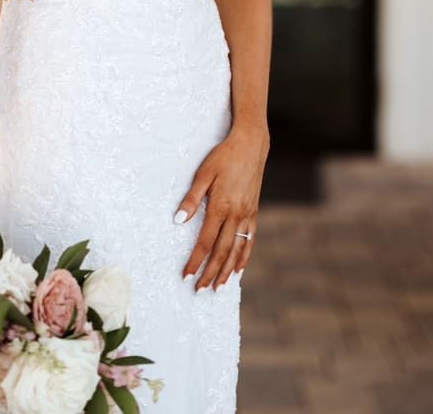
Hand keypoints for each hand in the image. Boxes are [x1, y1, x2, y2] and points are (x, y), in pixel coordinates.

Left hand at [176, 124, 269, 291]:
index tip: (186, 274)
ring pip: (237, 249)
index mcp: (221, 206)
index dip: (196, 260)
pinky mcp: (254, 211)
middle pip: (222, 251)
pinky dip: (244, 256)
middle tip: (200, 289)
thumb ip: (191, 198)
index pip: (206, 241)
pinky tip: (238, 268)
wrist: (251, 144)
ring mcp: (247, 214)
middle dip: (210, 272)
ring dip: (227, 270)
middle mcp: (236, 214)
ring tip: (218, 286)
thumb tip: (178, 220)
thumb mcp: (204, 173)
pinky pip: (249, 239)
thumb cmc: (224, 156)